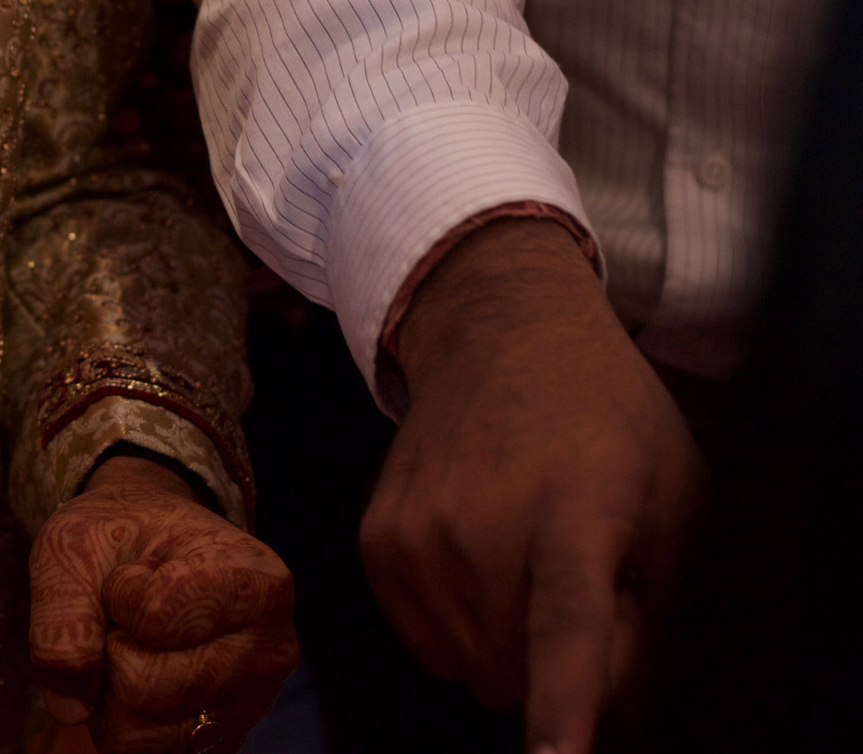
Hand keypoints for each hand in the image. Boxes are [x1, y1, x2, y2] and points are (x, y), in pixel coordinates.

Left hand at [29, 454, 296, 751]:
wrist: (149, 546)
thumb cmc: (119, 536)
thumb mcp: (74, 542)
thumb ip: (62, 610)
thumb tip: (73, 707)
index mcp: (257, 584)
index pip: (153, 616)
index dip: (118, 592)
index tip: (136, 571)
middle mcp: (270, 653)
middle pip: (143, 688)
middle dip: (109, 649)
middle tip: (131, 614)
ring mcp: (250, 708)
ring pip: (137, 735)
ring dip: (109, 692)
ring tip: (137, 644)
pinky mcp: (220, 744)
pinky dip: (118, 720)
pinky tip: (143, 674)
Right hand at [361, 219, 704, 753]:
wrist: (498, 337)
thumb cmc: (605, 421)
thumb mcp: (671, 499)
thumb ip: (649, 610)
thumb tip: (609, 711)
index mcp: (575, 509)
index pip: (567, 626)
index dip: (564, 705)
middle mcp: (482, 521)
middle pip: (520, 672)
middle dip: (560, 666)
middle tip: (578, 583)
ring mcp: (418, 531)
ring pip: (473, 671)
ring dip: (509, 651)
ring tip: (528, 563)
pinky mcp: (376, 541)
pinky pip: (427, 648)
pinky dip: (462, 634)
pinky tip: (482, 569)